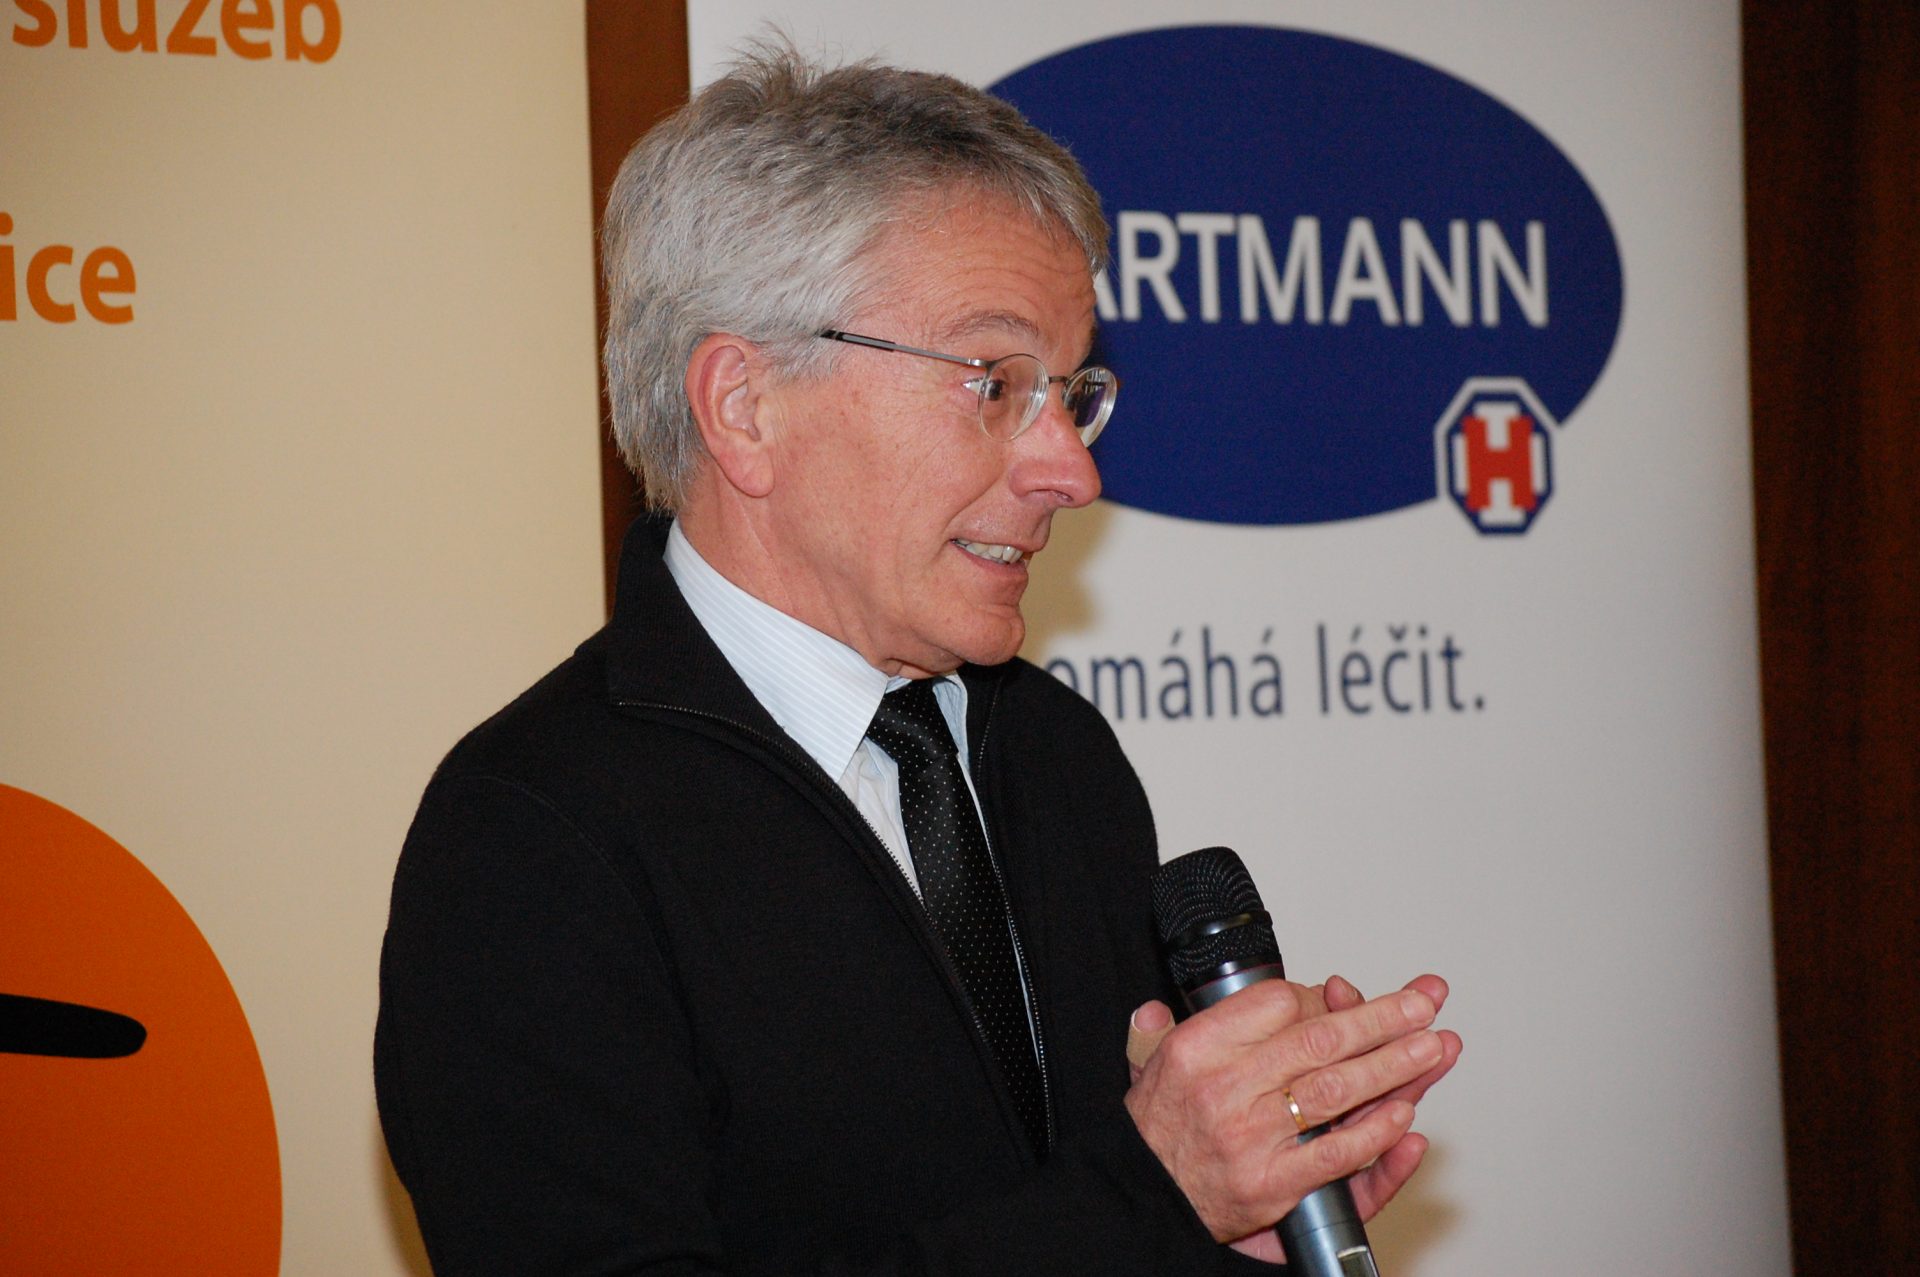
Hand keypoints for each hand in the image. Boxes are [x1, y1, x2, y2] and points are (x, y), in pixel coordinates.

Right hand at [1123, 975, 1457, 1251]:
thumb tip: (1163, 1005)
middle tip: (1420, 1005)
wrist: (1144, 1199)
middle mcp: (1226, 1087)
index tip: (1343, 998)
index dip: (1321, 999)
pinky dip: (1373, 1133)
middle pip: (1319, 1040)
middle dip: (1380, 1018)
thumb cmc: (1155, 1132)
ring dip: (1392, 1066)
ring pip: (1336, 1090)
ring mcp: (1252, 1137)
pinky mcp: (1273, 1184)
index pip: (1277, 1003)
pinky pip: (1336, 1154)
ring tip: (1431, 1047)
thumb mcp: (1147, 1063)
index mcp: (1198, 1047)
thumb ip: (1159, 1028)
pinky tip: (1403, 1113)